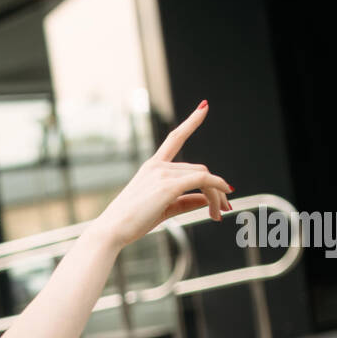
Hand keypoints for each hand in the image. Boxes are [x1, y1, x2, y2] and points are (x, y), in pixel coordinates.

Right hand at [88, 100, 232, 249]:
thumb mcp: (161, 209)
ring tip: (219, 213)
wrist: (112, 230)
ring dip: (217, 194)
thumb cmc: (131, 222)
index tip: (204, 107)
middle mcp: (157, 166)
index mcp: (152, 167)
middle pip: (199, 170)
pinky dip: (217, 187)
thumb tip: (207, 200)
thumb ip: (185, 201)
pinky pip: (203, 180)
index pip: (175, 138)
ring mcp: (162, 173)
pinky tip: (225, 197)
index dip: (191, 122)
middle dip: (216, 188)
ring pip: (204, 176)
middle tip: (224, 208)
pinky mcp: (168, 185)